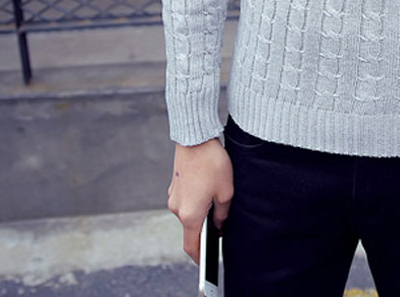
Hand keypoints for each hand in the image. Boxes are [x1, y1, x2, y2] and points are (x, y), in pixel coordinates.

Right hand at [167, 137, 233, 263]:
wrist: (195, 138)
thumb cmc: (212, 163)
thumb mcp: (226, 191)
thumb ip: (223, 213)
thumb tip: (219, 224)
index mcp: (189, 215)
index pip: (191, 245)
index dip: (199, 256)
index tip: (205, 261)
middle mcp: (177, 208)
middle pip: (191, 228)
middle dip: (205, 227)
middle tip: (221, 220)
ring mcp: (174, 196)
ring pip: (189, 212)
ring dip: (201, 210)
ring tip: (217, 196)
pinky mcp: (175, 185)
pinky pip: (186, 199)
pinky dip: (196, 199)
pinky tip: (208, 186)